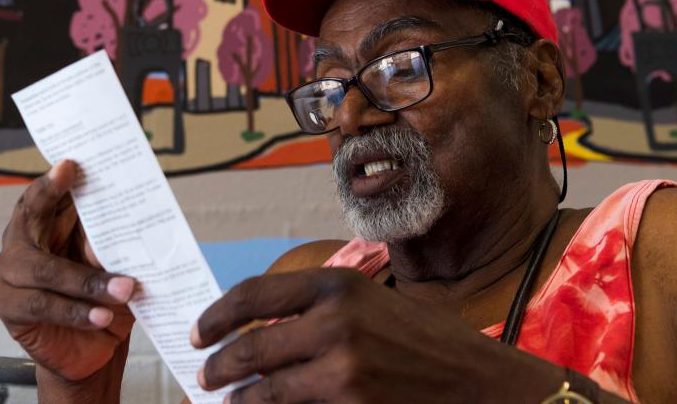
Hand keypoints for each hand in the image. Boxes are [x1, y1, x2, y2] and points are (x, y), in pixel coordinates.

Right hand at [0, 160, 136, 382]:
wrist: (95, 350)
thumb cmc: (105, 297)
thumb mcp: (113, 262)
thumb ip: (108, 240)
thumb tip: (125, 217)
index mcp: (48, 224)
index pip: (47, 194)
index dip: (55, 178)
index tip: (71, 163)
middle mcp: (22, 241)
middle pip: (31, 214)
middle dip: (51, 194)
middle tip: (71, 176)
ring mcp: (10, 274)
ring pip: (46, 269)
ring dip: (88, 281)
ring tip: (124, 288)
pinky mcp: (10, 308)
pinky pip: (44, 305)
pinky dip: (77, 311)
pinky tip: (101, 316)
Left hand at [192, 268, 562, 402]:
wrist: (477, 380)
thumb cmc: (423, 338)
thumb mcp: (369, 303)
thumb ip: (316, 309)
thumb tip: (257, 328)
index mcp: (336, 284)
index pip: (252, 295)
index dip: (216, 317)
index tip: (198, 334)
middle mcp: (335, 322)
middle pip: (250, 349)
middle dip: (219, 368)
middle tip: (205, 377)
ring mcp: (343, 371)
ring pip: (264, 393)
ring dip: (240, 401)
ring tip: (230, 402)